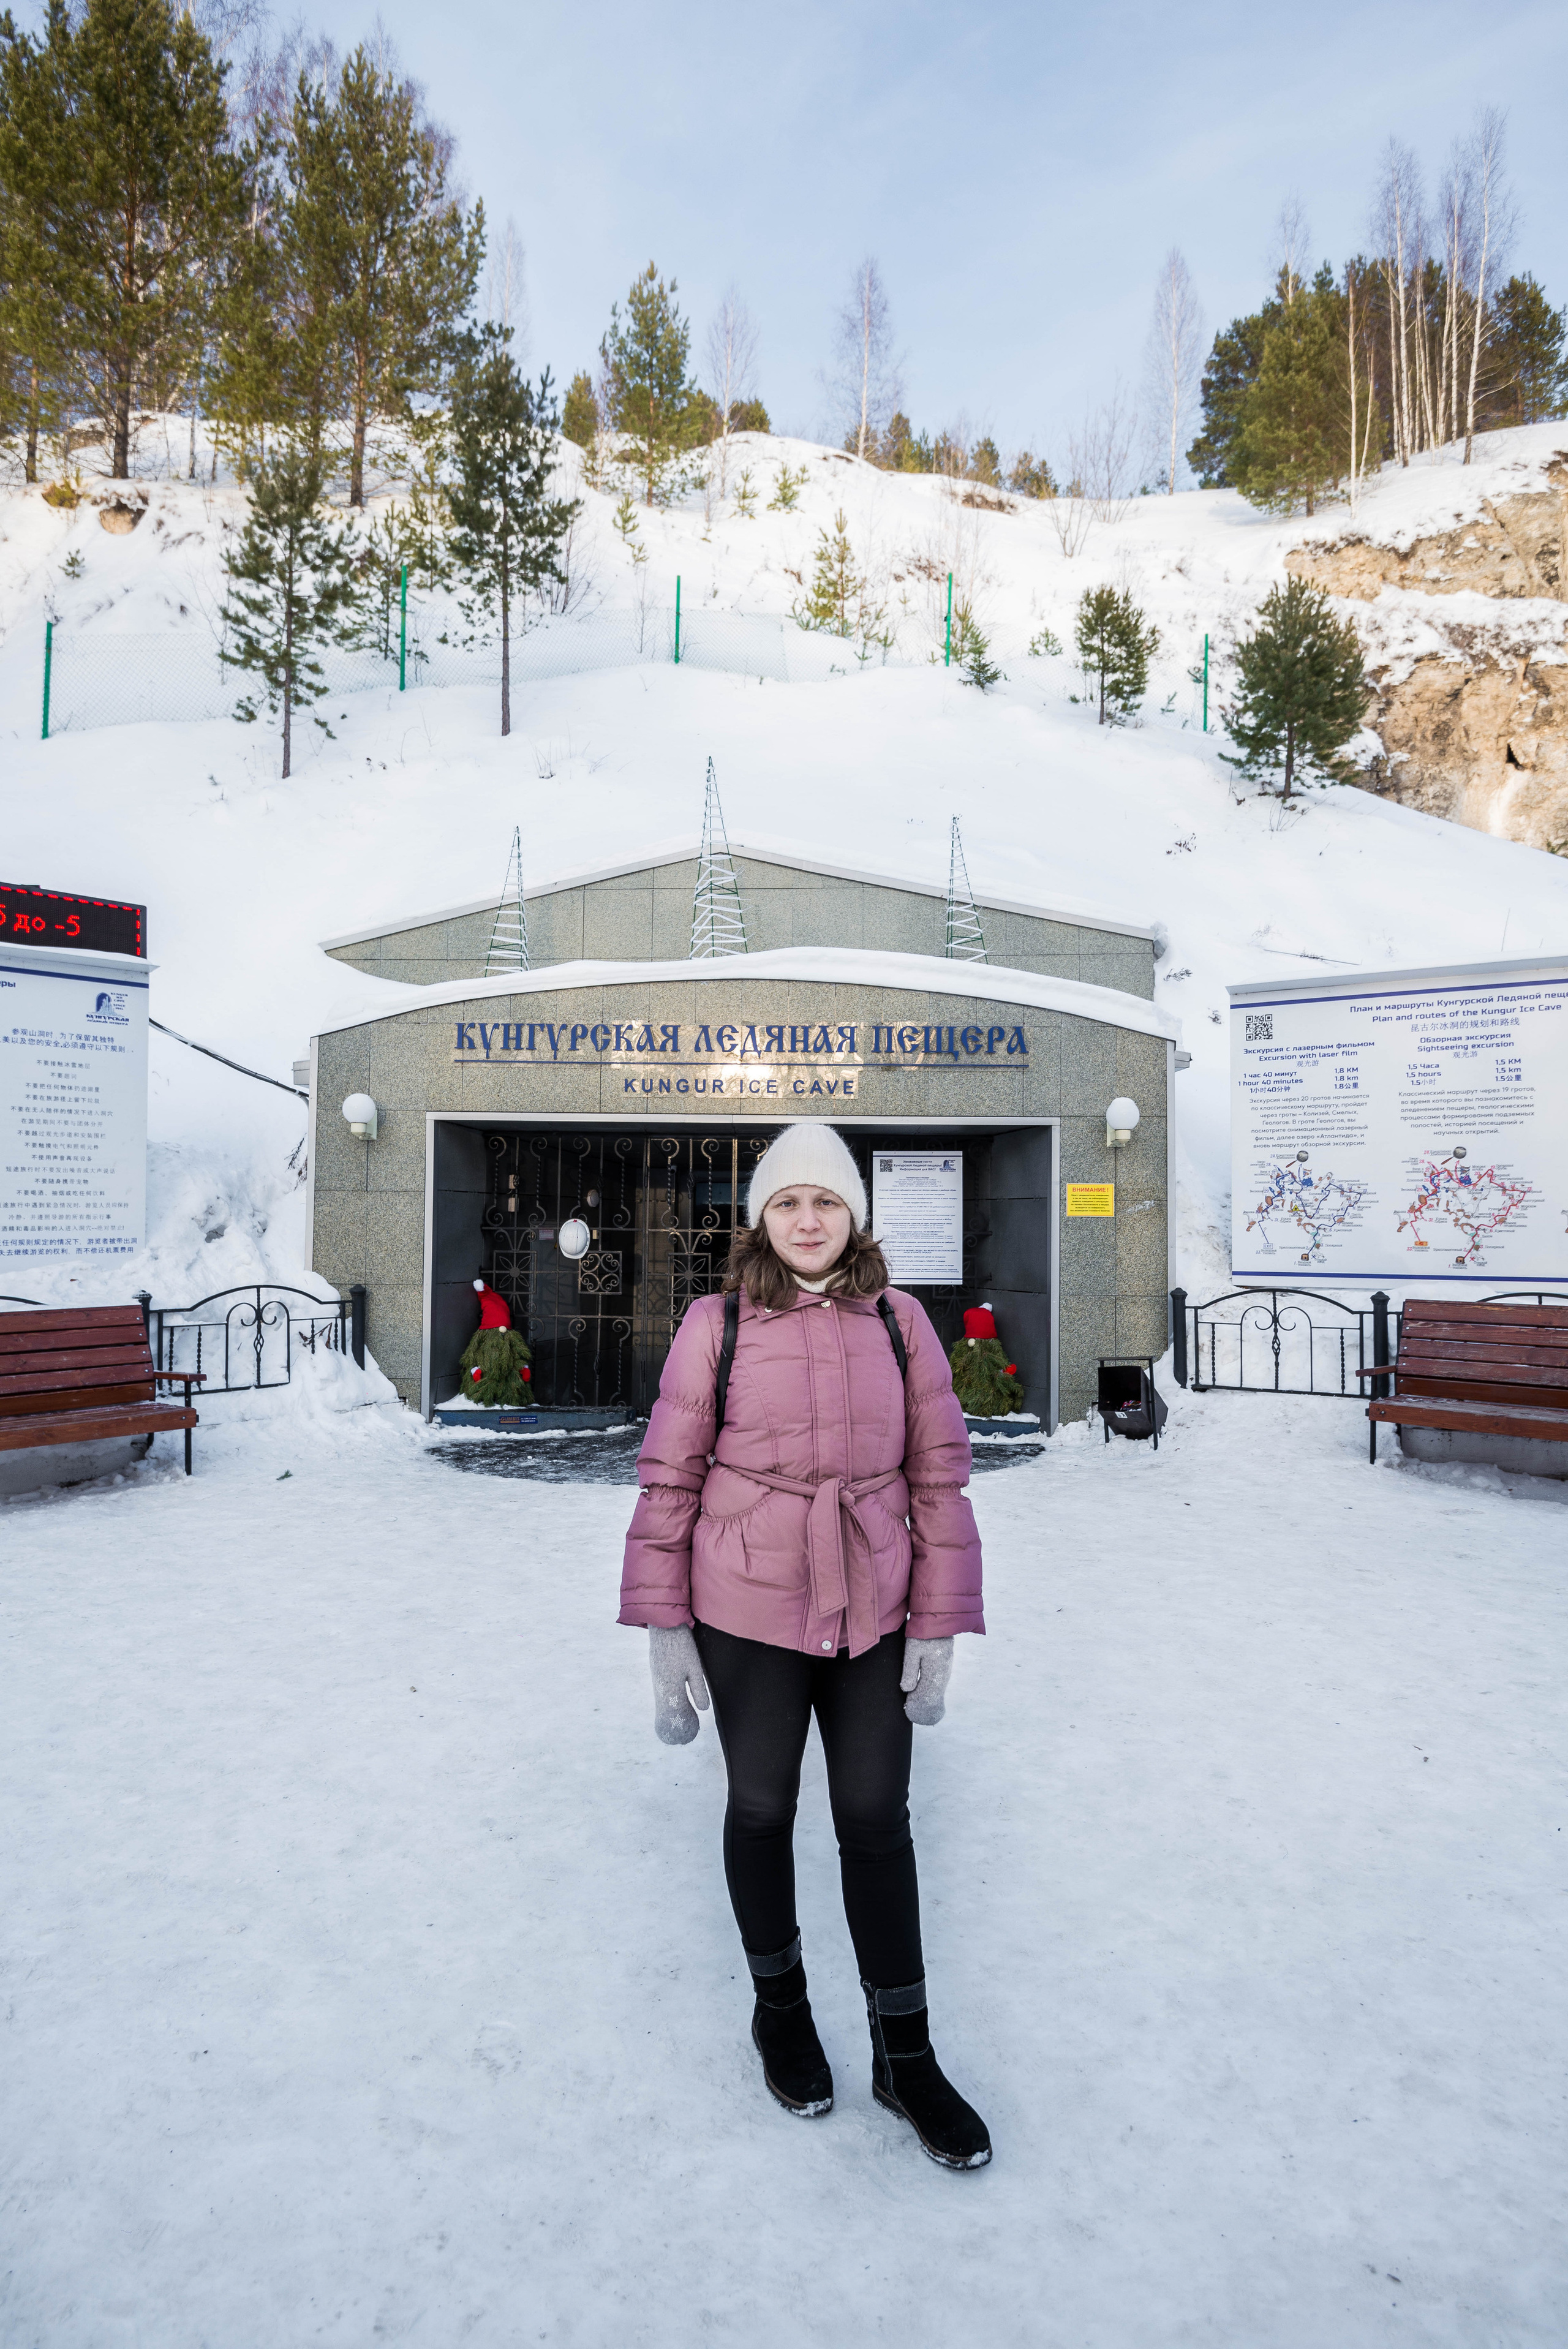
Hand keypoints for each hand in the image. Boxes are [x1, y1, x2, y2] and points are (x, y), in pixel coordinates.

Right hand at [649, 1626, 709, 1745]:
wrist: (664, 1625)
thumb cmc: (681, 1645)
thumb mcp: (694, 1667)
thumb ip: (698, 1688)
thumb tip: (703, 1708)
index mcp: (669, 1687)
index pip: (674, 1714)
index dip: (682, 1723)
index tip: (691, 1729)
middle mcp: (659, 1685)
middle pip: (666, 1710)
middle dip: (677, 1720)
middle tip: (689, 1727)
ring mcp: (656, 1677)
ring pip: (663, 1701)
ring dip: (672, 1709)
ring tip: (685, 1715)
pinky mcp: (656, 1670)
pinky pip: (662, 1691)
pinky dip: (669, 1699)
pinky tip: (678, 1698)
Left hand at [900, 1636, 953, 1726]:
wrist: (937, 1620)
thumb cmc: (922, 1635)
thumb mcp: (912, 1651)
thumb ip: (909, 1671)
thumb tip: (907, 1690)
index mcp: (936, 1672)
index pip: (929, 1696)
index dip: (919, 1704)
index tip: (909, 1708)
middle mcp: (944, 1673)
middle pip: (935, 1695)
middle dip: (923, 1703)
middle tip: (910, 1709)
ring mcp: (946, 1669)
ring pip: (937, 1688)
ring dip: (927, 1695)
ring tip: (914, 1701)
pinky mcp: (945, 1664)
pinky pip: (939, 1681)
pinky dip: (931, 1688)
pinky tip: (921, 1689)